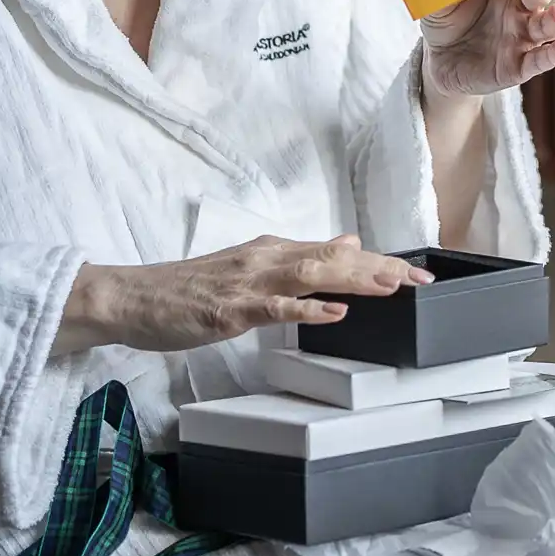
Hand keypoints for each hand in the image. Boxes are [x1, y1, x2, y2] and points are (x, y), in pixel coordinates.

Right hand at [55, 234, 432, 354]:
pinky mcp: (230, 308)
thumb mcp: (252, 265)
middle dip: (379, 268)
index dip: (378, 261)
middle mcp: (265, 259)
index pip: (335, 252)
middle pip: (332, 259)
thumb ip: (299, 257)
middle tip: (420, 280)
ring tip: (390, 286)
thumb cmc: (190, 288)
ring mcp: (248, 283)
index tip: (415, 272)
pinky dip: (307, 309)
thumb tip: (347, 242)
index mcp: (272, 251)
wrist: (134, 297)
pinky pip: (274, 308)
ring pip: (310, 275)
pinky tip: (334, 313)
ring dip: (353, 280)